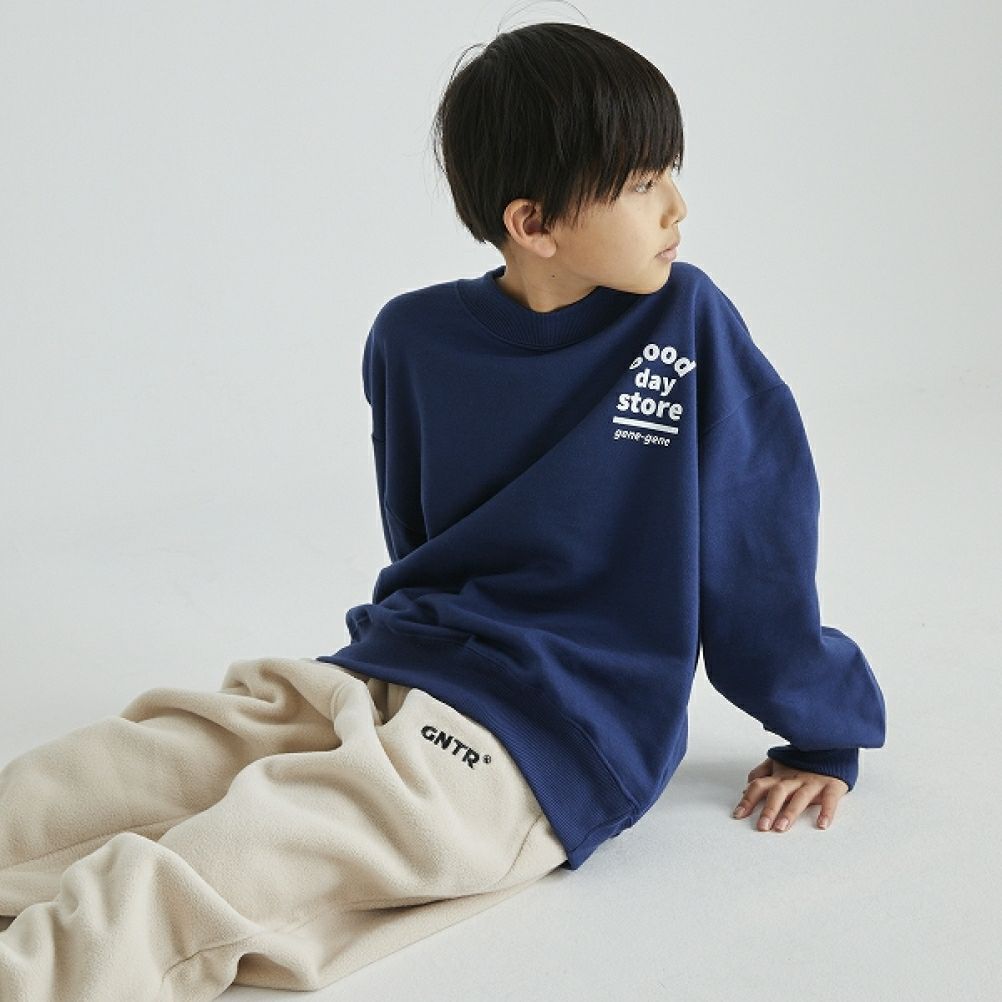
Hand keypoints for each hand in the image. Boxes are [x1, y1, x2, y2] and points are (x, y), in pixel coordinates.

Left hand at [731, 758, 847, 831]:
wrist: (830, 745)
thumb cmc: (802, 759)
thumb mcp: (778, 762)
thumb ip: (761, 773)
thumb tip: (745, 789)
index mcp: (779, 774)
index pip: (759, 785)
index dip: (748, 799)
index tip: (738, 815)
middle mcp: (794, 778)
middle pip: (778, 792)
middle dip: (769, 809)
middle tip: (762, 826)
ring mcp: (813, 781)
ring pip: (801, 796)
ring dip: (790, 812)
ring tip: (781, 827)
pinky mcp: (832, 784)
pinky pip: (830, 798)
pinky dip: (827, 810)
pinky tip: (822, 824)